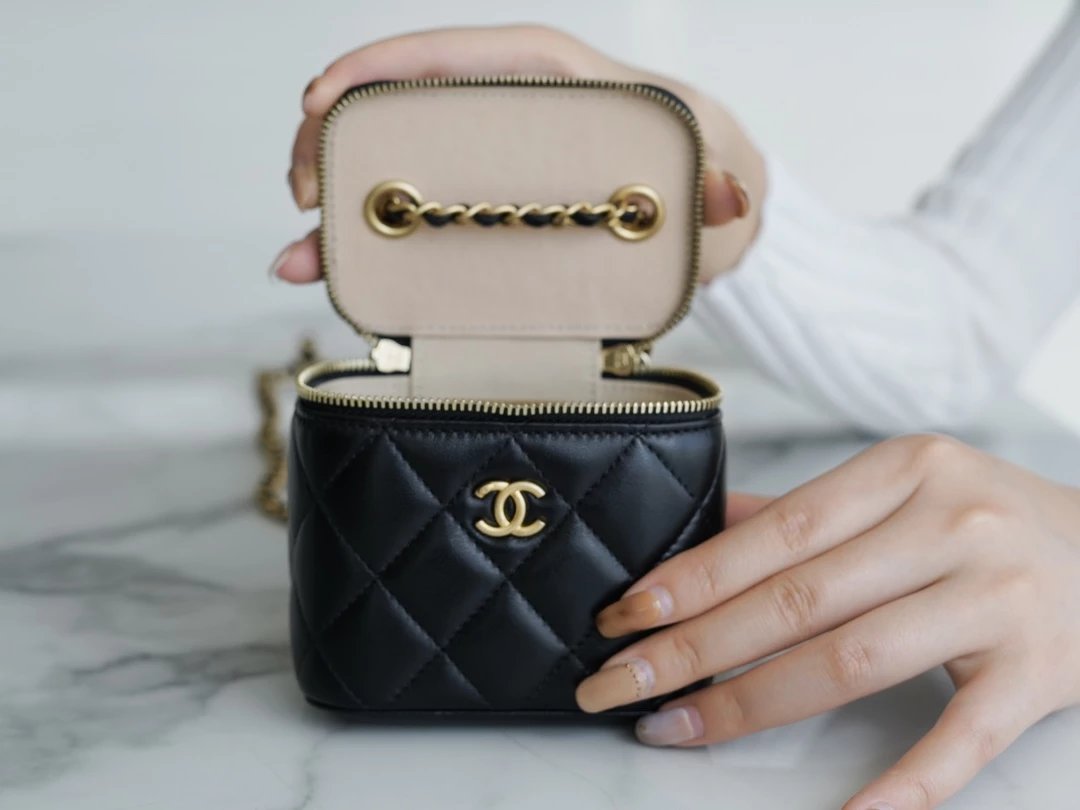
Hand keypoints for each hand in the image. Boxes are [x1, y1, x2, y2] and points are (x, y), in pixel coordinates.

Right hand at [271, 25, 765, 283]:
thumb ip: (723, 187)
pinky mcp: (486, 206)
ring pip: (399, 163)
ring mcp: (492, 162)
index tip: (325, 95)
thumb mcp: (718, 176)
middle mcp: (513, 115)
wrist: (706, 214)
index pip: (468, 57)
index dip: (388, 67)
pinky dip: (371, 243)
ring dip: (342, 202)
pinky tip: (329, 270)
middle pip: (407, 106)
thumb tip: (726, 200)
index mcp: (561, 86)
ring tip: (301, 250)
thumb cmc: (702, 174)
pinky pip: (417, 212)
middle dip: (339, 138)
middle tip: (301, 189)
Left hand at [575, 434, 1079, 809]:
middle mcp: (952, 525)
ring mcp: (998, 599)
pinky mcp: (1040, 672)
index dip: (692, 578)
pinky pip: (962, 737)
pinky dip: (904, 784)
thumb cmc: (988, 521)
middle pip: (798, 598)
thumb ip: (805, 510)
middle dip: (694, 646)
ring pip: (853, 659)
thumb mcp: (902, 489)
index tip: (624, 615)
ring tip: (678, 728)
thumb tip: (704, 527)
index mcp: (905, 471)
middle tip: (618, 681)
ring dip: (752, 703)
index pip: (776, 534)